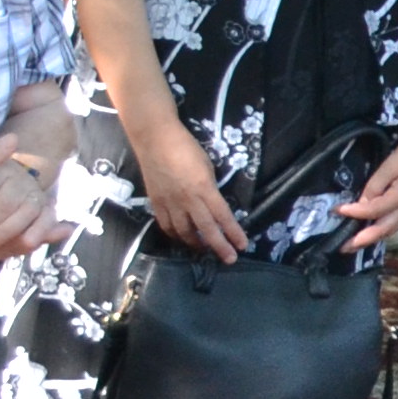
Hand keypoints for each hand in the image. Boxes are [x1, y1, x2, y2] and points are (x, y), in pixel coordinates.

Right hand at [129, 119, 247, 262]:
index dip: (233, 232)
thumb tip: (213, 203)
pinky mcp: (156, 203)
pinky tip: (182, 238)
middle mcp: (187, 199)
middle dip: (219, 246)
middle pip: (205, 229)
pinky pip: (167, 226)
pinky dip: (176, 235)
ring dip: (196, 244)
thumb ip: (209, 187)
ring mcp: (169, 203)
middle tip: (229, 259)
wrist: (155, 139)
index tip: (242, 245)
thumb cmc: (186, 147)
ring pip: (183, 232)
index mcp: (203, 187)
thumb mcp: (206, 166)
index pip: (222, 215)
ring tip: (205, 250)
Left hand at [338, 118, 397, 254]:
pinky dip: (382, 231)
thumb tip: (361, 204)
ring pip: (391, 230)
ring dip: (372, 239)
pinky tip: (374, 230)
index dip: (353, 212)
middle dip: (362, 240)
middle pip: (383, 230)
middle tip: (343, 247)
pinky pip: (396, 224)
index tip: (337, 211)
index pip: (373, 211)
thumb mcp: (389, 166)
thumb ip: (374, 186)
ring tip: (355, 244)